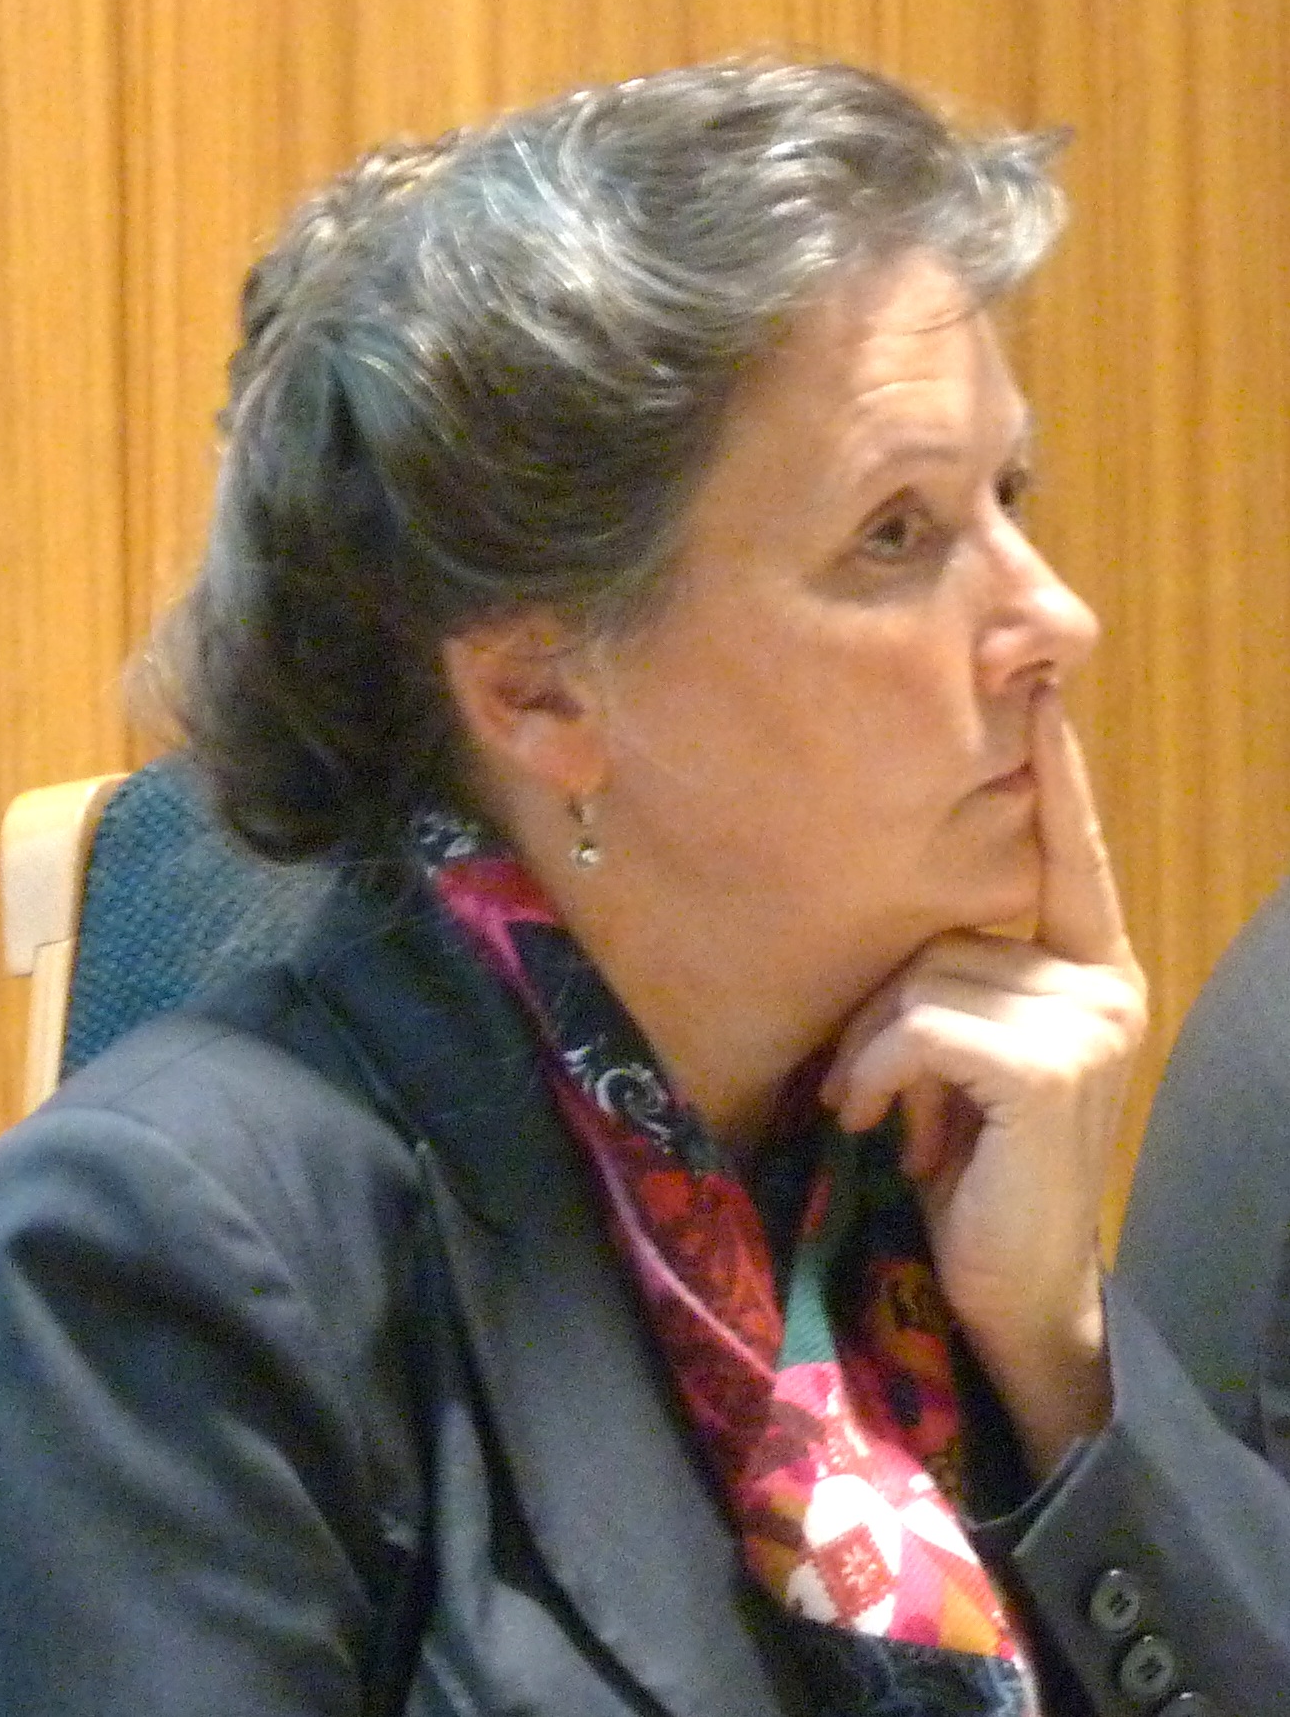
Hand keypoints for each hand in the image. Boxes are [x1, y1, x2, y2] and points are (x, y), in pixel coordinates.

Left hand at [819, 684, 1146, 1475]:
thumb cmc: (971, 1169)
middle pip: (950, 932)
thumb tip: (909, 929)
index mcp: (1090, 973)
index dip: (1058, 778)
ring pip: (926, 978)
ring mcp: (1088, 1023)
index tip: (1040, 692)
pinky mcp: (1050, 1066)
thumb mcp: (964, 1061)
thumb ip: (962, 985)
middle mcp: (1105, 985)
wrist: (1007, 1289)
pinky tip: (878, 1126)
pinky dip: (878, 1070)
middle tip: (878, 1093)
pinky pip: (922, 1024)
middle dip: (887, 1015)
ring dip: (876, 1052)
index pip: (1073, 857)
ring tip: (884, 1116)